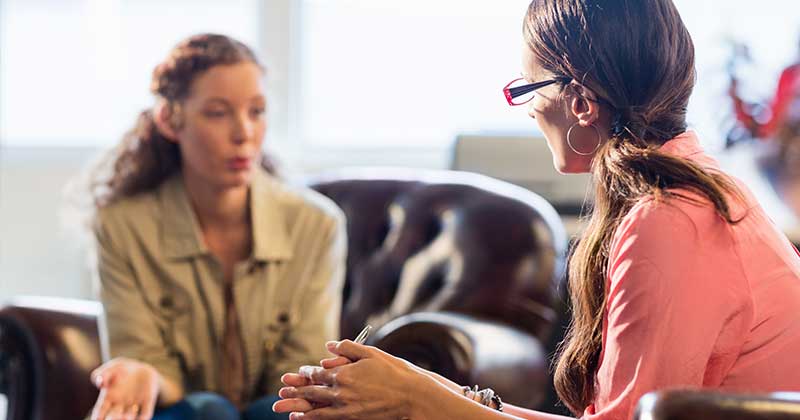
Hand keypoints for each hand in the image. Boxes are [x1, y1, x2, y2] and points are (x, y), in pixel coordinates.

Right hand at [90, 357, 159, 419]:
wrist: (141, 368)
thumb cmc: (120, 369)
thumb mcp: (110, 368)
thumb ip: (102, 374)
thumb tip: (101, 383)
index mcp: (107, 398)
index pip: (99, 412)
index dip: (98, 418)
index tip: (97, 419)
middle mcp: (120, 405)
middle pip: (114, 417)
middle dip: (113, 419)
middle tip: (115, 417)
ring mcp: (133, 404)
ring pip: (129, 417)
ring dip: (127, 418)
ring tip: (126, 417)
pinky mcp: (147, 401)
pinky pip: (146, 413)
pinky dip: (144, 417)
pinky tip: (143, 419)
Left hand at [273, 340, 431, 419]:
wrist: (411, 395)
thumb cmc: (393, 371)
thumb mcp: (371, 353)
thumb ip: (347, 348)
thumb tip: (328, 345)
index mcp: (345, 373)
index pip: (318, 372)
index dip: (306, 372)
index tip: (300, 372)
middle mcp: (341, 390)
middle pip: (312, 390)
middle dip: (296, 389)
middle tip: (283, 389)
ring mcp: (345, 406)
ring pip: (315, 406)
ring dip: (299, 406)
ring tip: (285, 408)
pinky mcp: (351, 417)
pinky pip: (325, 419)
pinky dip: (311, 418)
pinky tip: (302, 418)